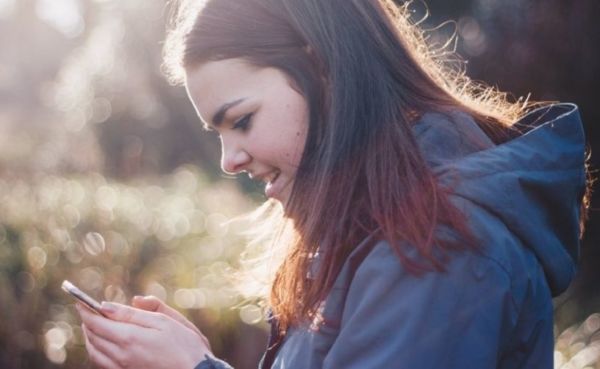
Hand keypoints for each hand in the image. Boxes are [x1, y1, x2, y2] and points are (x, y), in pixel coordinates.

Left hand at [76, 301, 212, 368]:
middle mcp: (121, 355)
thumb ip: (134, 313)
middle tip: (87, 310)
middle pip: (92, 336)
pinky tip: (104, 344)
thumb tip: (107, 305)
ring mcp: (122, 368)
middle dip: (87, 321)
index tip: (79, 300)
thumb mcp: (164, 321)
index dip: (86, 310)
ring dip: (90, 336)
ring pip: (94, 351)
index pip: (96, 322)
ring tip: (93, 325)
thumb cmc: (185, 345)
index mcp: (129, 338)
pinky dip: (97, 350)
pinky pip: (102, 363)